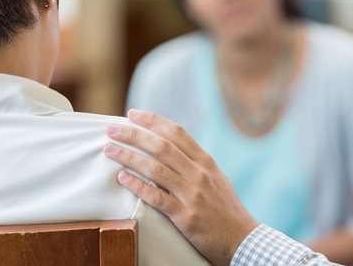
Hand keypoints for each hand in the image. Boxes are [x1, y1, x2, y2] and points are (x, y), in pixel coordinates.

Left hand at [104, 109, 257, 265]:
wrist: (242, 239)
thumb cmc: (225, 208)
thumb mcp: (216, 178)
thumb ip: (195, 164)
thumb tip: (170, 150)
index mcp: (206, 162)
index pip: (177, 133)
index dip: (153, 121)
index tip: (133, 114)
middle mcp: (199, 174)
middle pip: (162, 146)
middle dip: (134, 134)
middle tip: (112, 129)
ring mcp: (193, 194)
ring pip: (156, 169)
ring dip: (129, 157)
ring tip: (109, 150)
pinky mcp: (186, 216)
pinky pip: (156, 198)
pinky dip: (137, 186)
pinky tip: (122, 178)